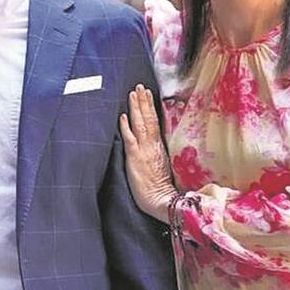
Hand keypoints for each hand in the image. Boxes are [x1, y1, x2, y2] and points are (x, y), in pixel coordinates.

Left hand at [118, 84, 178, 222]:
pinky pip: (130, 139)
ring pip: (140, 124)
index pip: (155, 122)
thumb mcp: (166, 168)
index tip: (148, 94)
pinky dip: (127, 126)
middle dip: (144, 102)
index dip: (151, 107)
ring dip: (137, 108)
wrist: (162, 202)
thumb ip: (160, 155)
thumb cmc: (163, 190)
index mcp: (160, 148)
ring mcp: (144, 151)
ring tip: (134, 93)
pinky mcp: (135, 158)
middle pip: (149, 119)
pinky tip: (123, 116)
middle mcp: (153, 146)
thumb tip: (157, 147)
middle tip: (140, 86)